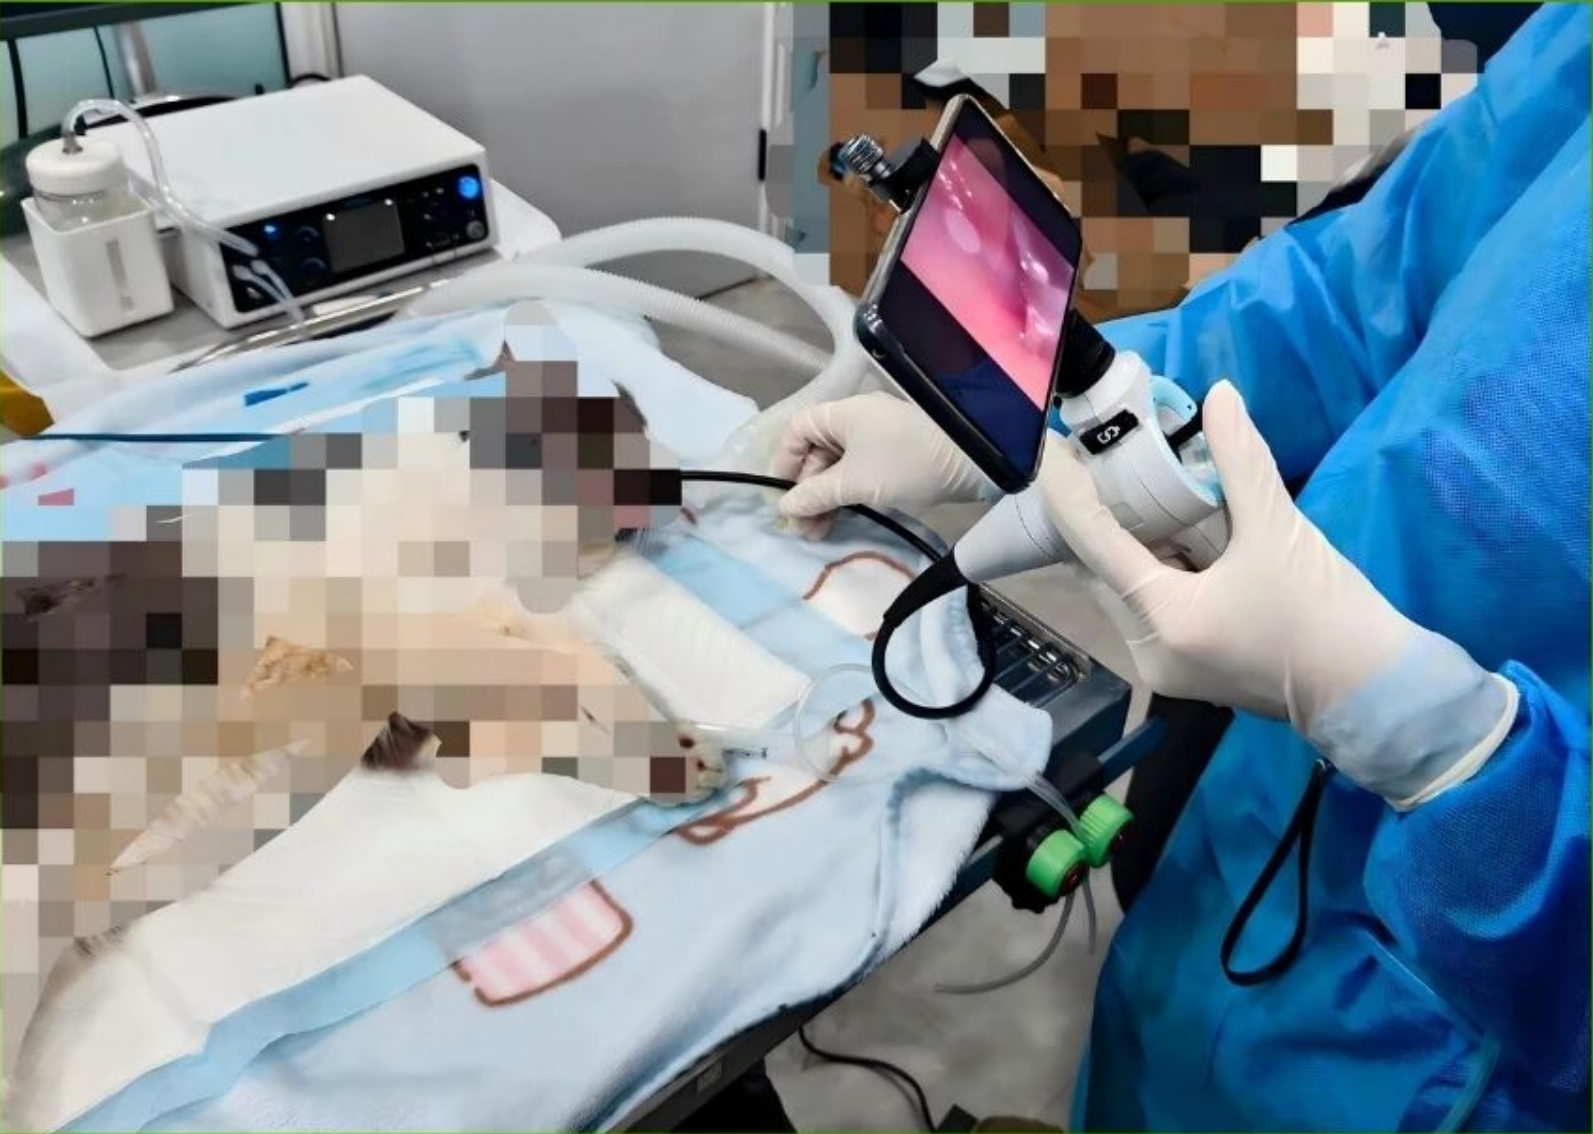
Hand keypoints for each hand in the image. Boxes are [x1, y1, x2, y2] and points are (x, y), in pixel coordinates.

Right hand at [772, 391, 994, 538]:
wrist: (971, 462)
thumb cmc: (906, 463)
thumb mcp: (855, 482)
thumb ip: (816, 494)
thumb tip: (787, 507)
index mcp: (843, 413)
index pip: (799, 430)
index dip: (784, 461)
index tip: (781, 494)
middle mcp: (857, 420)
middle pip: (817, 452)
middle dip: (806, 489)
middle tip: (803, 525)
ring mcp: (878, 438)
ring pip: (839, 467)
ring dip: (825, 498)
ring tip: (819, 532)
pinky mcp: (895, 457)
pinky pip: (859, 473)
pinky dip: (847, 495)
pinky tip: (841, 519)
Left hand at [1039, 380, 1515, 806]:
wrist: (1377, 694)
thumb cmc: (1329, 615)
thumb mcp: (1280, 529)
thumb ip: (1240, 458)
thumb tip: (1219, 394)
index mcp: (1164, 619)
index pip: (1091, 544)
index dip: (1065, 491)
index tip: (1051, 447)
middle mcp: (1148, 650)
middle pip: (1100, 569)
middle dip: (1098, 514)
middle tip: (1099, 456)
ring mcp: (1163, 667)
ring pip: (1122, 589)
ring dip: (1127, 543)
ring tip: (1133, 485)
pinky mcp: (1183, 670)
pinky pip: (1148, 608)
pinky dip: (1152, 569)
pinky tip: (1167, 532)